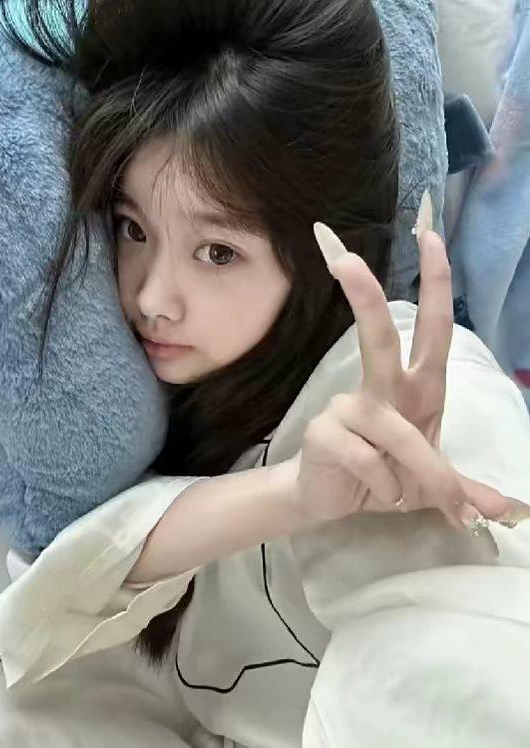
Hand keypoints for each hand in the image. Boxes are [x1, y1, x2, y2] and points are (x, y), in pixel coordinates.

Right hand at [294, 192, 517, 529]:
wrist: (331, 501)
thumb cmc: (385, 478)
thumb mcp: (434, 483)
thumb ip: (469, 488)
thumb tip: (516, 514)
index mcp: (415, 388)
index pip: (430, 328)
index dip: (434, 283)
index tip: (430, 235)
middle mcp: (381, 389)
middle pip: (377, 335)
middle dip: (365, 296)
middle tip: (343, 256)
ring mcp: (348, 407)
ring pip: (396, 431)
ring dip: (420, 473)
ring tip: (410, 498)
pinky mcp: (325, 431)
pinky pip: (370, 459)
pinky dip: (386, 486)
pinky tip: (379, 494)